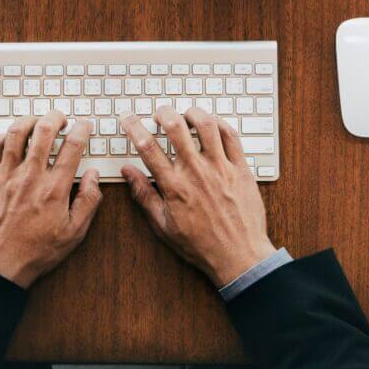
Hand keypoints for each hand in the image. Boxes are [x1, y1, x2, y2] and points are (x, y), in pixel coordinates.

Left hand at [0, 112, 101, 287]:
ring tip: (36, 121)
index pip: (72, 146)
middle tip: (60, 118)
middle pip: (44, 130)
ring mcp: (6, 176)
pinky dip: (0, 137)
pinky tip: (8, 139)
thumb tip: (94, 175)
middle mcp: (30, 177)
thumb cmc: (34, 252)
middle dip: (56, 117)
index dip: (82, 129)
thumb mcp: (73, 233)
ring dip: (29, 120)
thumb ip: (89, 201)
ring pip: (15, 133)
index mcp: (54, 188)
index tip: (84, 126)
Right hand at [120, 106, 275, 287]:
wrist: (238, 256)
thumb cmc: (201, 244)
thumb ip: (144, 195)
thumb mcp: (163, 225)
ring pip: (206, 125)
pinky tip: (213, 124)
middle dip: (163, 112)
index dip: (134, 127)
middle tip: (159, 112)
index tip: (128, 118)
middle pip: (176, 127)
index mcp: (174, 186)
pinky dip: (220, 123)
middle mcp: (196, 172)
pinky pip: (231, 135)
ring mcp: (220, 167)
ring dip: (193, 113)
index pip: (148, 147)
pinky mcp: (241, 167)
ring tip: (186, 113)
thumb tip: (127, 172)